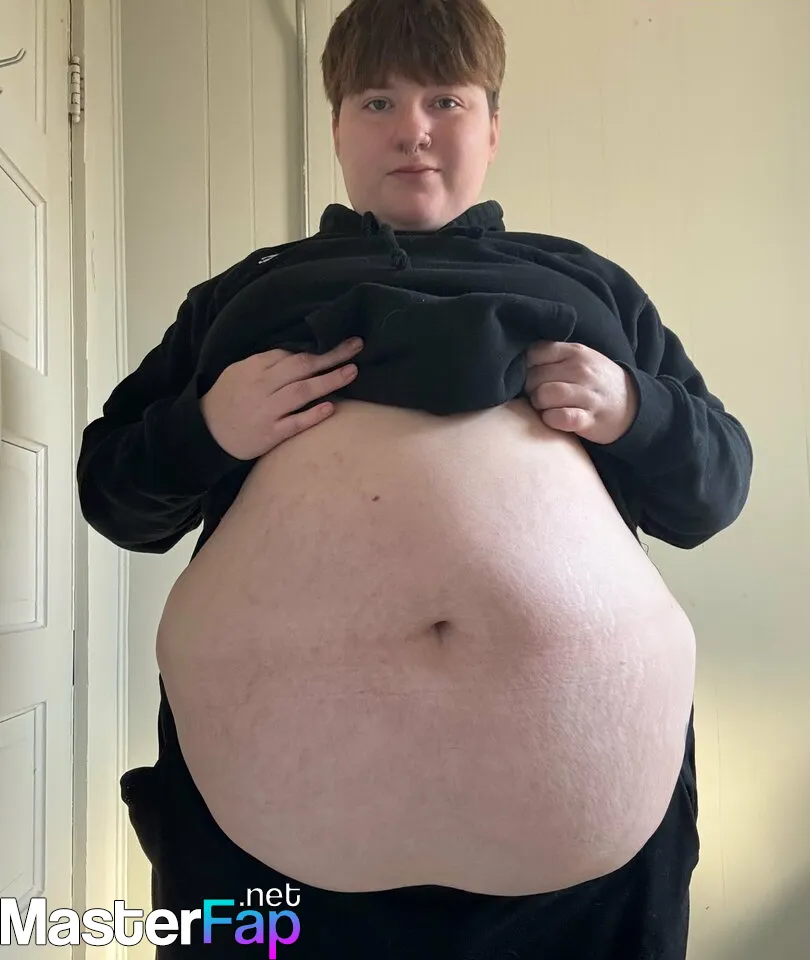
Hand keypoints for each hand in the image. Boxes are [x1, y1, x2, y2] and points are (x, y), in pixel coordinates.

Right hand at [200, 337, 363, 459]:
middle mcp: (262, 386)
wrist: (206, 432)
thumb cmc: (229, 398)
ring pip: (301, 392)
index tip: (339, 338)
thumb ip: (267, 363)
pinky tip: (331, 407)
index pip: (291, 353)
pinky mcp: (269, 434)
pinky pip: (294, 423)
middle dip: (331, 355)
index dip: (318, 346)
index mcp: (255, 367)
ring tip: (352, 372)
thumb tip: (298, 352)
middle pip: (301, 366)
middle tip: (356, 346)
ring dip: (329, 381)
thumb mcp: (240, 372)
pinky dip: (312, 415)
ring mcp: (267, 411)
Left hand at [523, 341, 638, 444]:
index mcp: (576, 352)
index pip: (535, 353)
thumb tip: (520, 360)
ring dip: (539, 404)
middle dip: (530, 389)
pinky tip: (554, 419)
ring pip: (545, 395)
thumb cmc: (596, 382)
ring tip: (545, 407)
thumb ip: (554, 355)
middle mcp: (582, 370)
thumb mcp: (581, 358)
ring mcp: (587, 395)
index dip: (527, 366)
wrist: (633, 405)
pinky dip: (551, 419)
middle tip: (538, 395)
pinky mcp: (589, 419)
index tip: (533, 375)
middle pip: (535, 377)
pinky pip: (560, 418)